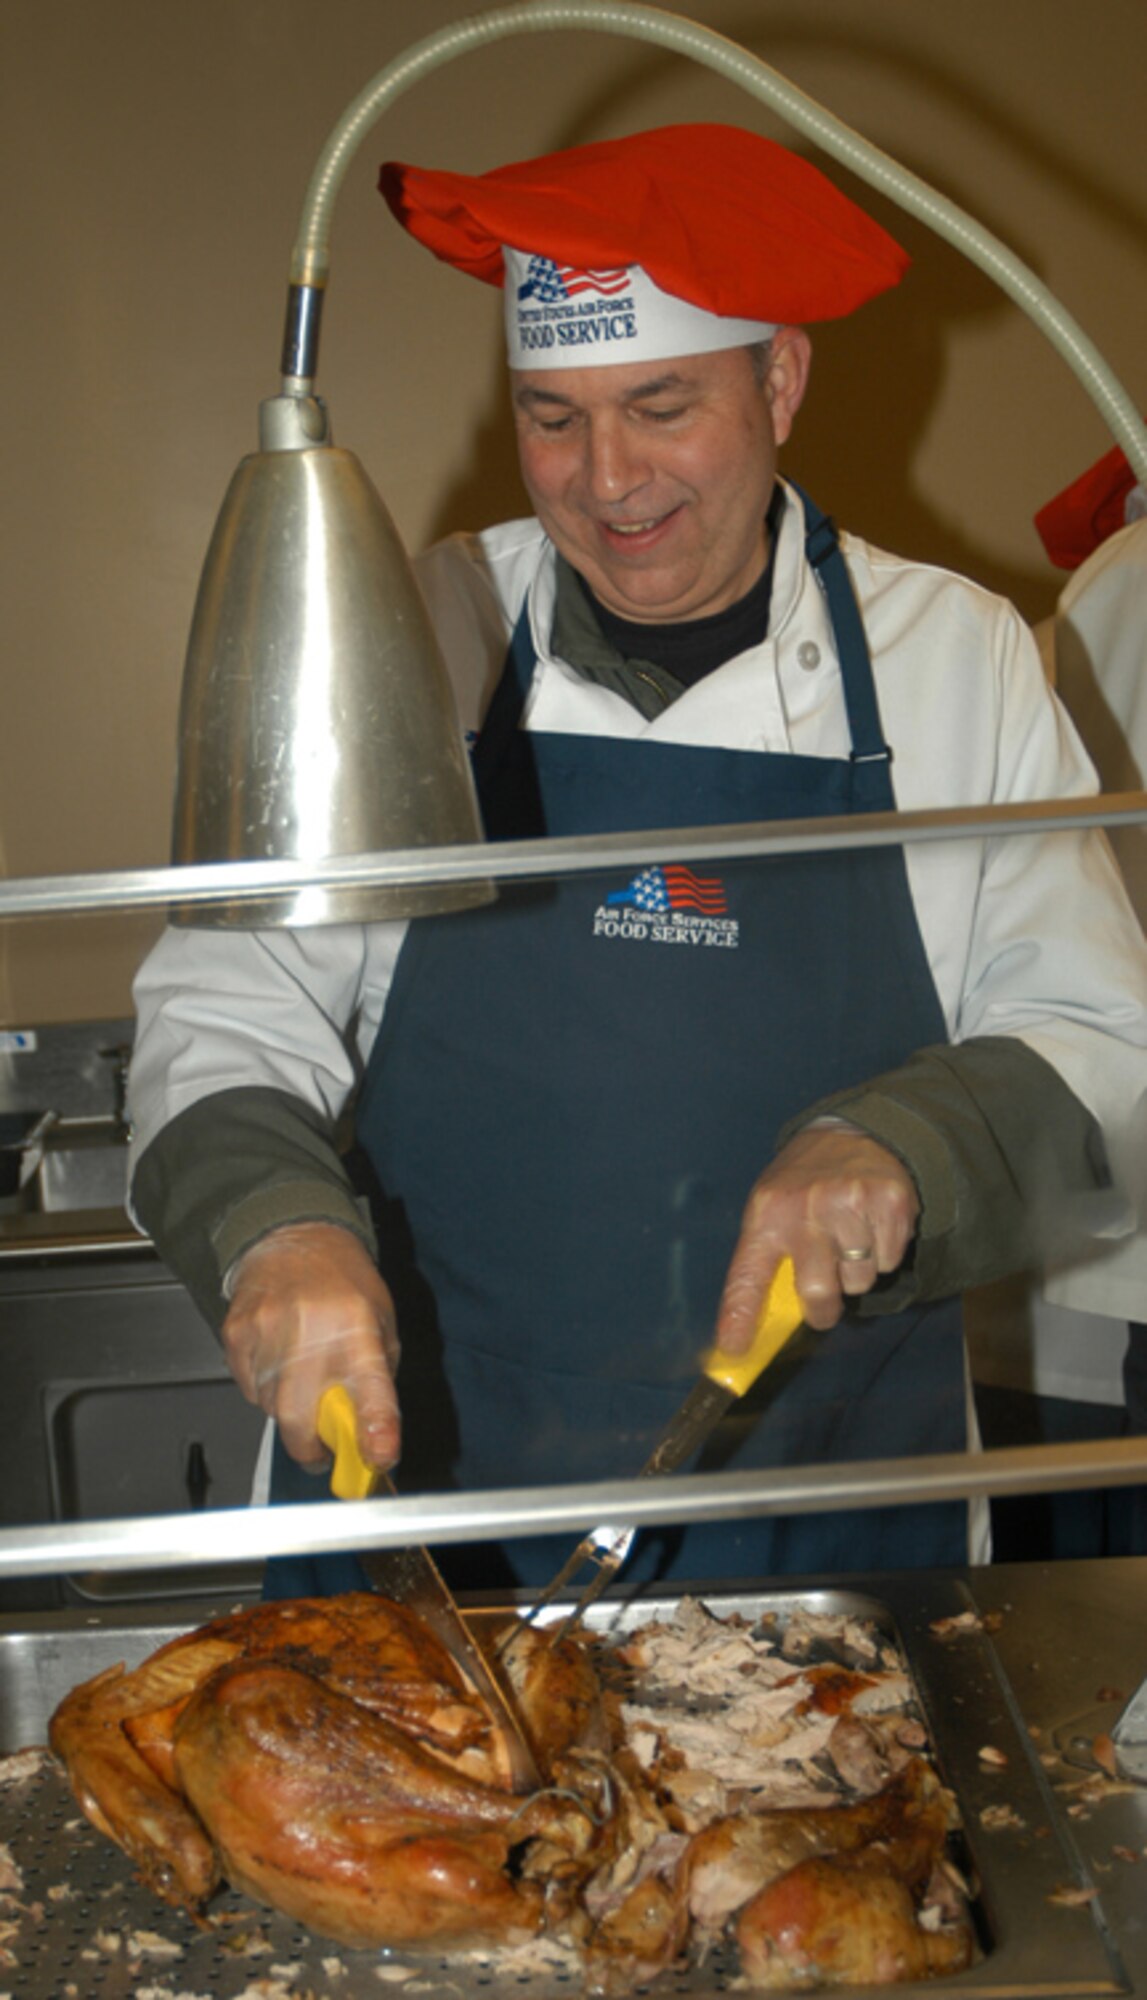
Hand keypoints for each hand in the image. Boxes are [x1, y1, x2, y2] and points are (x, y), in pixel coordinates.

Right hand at [222, 1222, 400, 1472]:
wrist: (293, 1234)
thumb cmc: (343, 1282)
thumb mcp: (381, 1322)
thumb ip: (377, 1377)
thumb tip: (370, 1435)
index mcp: (359, 1331)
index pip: (372, 1391)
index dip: (375, 1430)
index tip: (379, 1457)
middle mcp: (312, 1332)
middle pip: (299, 1418)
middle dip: (310, 1447)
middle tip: (320, 1449)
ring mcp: (268, 1333)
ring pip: (269, 1407)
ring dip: (287, 1410)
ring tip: (300, 1375)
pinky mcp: (237, 1334)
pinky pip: (246, 1387)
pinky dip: (262, 1387)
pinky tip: (276, 1358)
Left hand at [715, 1124, 919, 1349]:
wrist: (851, 1131)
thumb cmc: (803, 1185)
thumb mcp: (771, 1209)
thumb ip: (767, 1260)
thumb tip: (755, 1328)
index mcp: (766, 1215)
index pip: (747, 1276)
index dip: (739, 1317)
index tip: (734, 1351)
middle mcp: (806, 1208)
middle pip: (819, 1292)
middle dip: (823, 1308)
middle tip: (824, 1301)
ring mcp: (850, 1203)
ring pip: (860, 1281)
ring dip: (856, 1272)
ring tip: (848, 1239)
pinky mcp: (889, 1202)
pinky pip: (889, 1260)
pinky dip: (883, 1252)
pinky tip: (871, 1225)